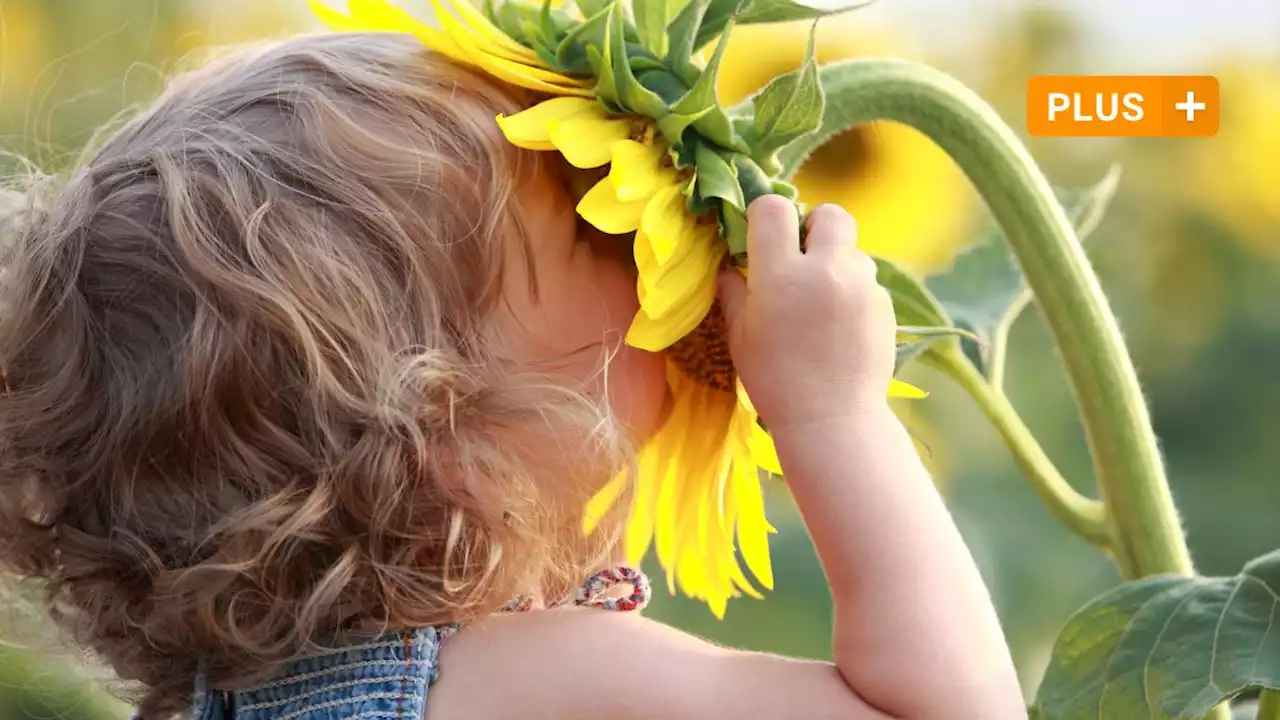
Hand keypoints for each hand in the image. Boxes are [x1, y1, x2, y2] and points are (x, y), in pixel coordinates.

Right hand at [717, 196, 895, 431]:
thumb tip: (729, 268)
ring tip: (823, 300)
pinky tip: (841, 326)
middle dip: (814, 226)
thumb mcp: (741, 336)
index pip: (774, 208)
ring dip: (837, 262)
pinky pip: (867, 281)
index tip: (762, 237)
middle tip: (802, 257)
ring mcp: (861, 286)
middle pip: (830, 214)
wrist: (832, 419)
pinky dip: (853, 292)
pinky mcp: (884, 305)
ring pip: (853, 250)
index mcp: (781, 274)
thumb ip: (734, 293)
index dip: (765, 216)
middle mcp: (827, 269)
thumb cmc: (774, 380)